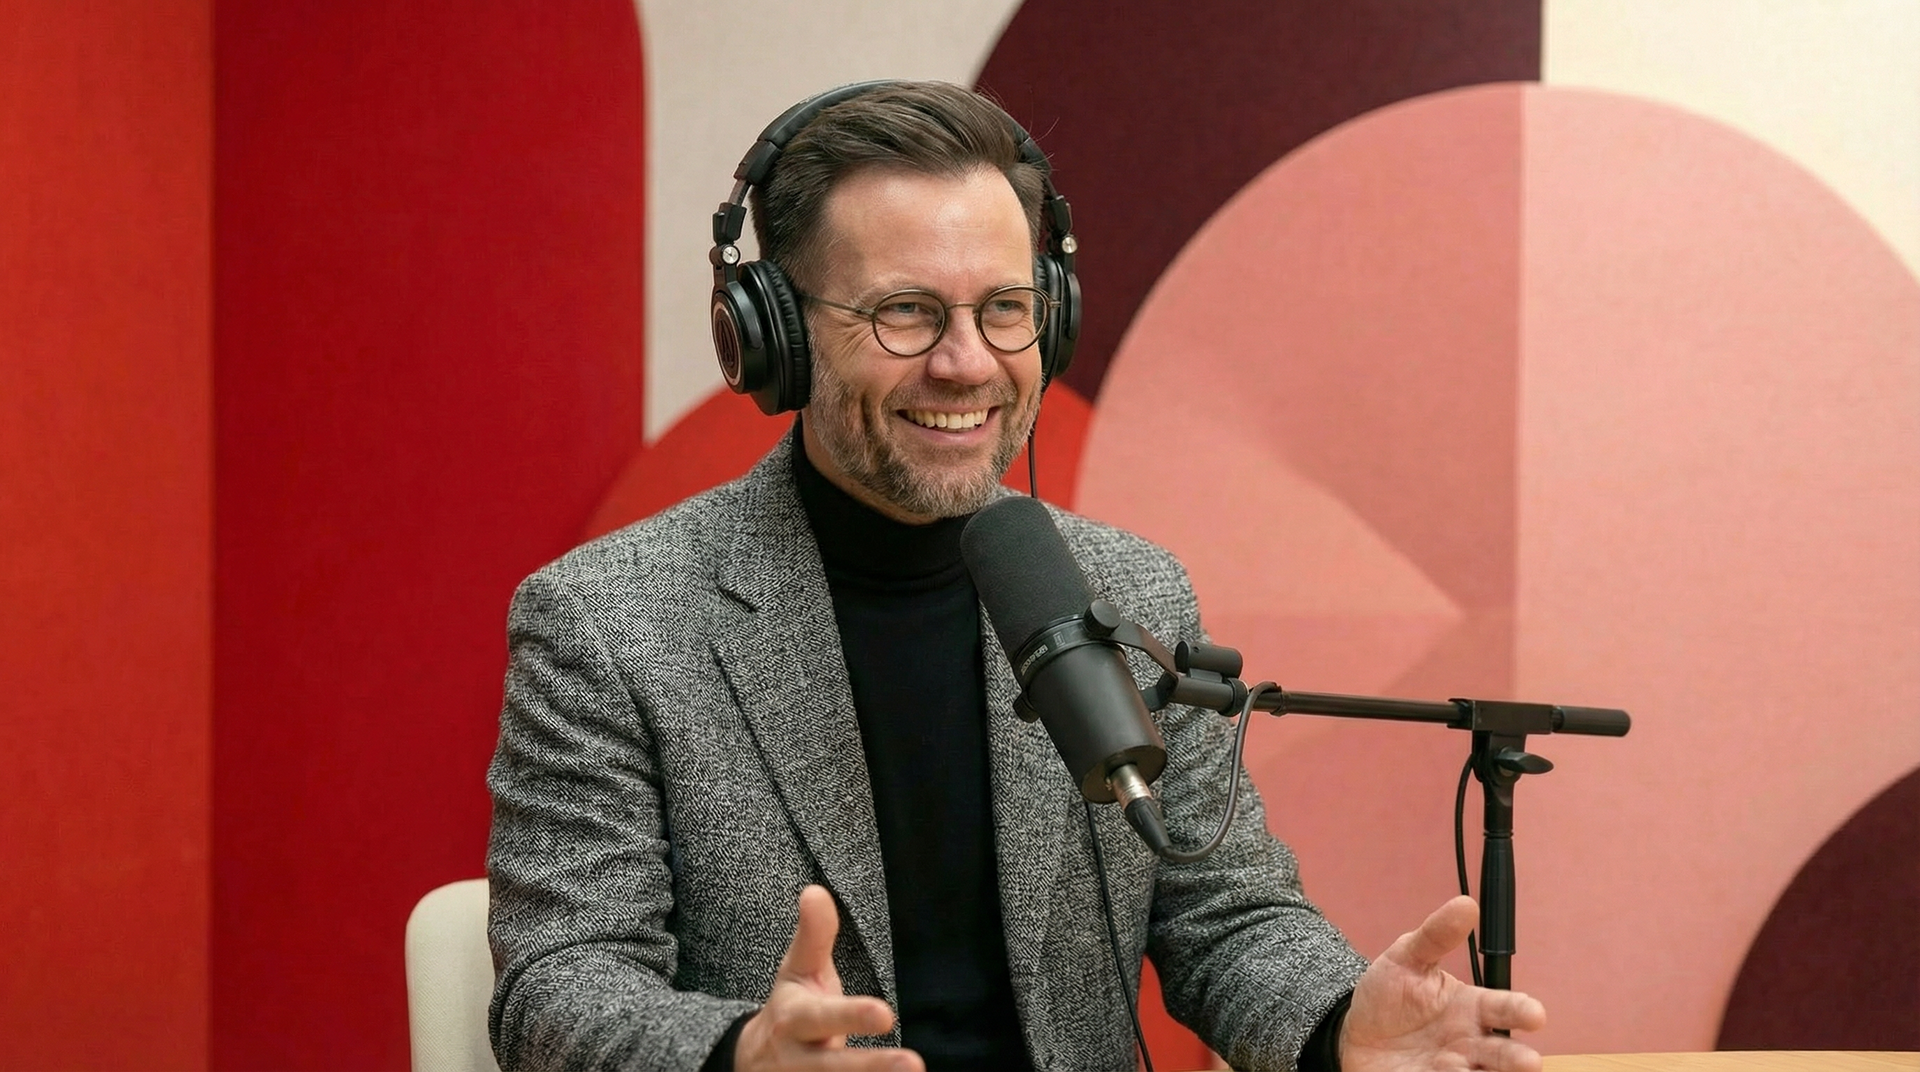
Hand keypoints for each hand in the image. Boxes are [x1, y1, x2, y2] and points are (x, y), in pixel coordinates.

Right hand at [734, 885, 923, 1071]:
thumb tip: (815, 891)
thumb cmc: (791, 1007)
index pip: (824, 1017)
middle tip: (913, 1064)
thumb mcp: (797, 969)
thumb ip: (813, 935)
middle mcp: (799, 1059)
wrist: (754, 1061)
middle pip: (834, 1067)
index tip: (886, 1015)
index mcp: (795, 1019)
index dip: (853, 1017)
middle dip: (871, 1067)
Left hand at [1340, 896, 1547, 1071]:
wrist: (1354, 1034)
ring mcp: (1455, 1070)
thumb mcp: (1406, 958)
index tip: (1536, 1014)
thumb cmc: (1389, 995)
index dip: (1522, 1011)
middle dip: (1517, 1058)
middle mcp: (1470, 1043)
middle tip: (1528, 1062)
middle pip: (1503, 1052)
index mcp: (1471, 1008)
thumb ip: (1436, 935)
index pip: (1504, 1008)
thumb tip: (1466, 904)